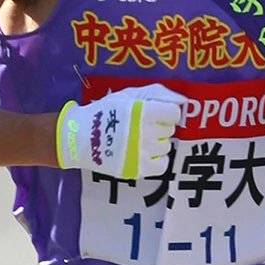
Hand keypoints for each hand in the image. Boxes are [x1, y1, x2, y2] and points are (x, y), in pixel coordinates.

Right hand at [55, 83, 185, 178]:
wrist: (80, 137)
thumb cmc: (107, 111)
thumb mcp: (131, 94)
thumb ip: (159, 93)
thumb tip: (184, 101)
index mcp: (143, 112)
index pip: (174, 113)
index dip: (166, 112)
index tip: (154, 113)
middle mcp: (144, 133)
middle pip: (169, 130)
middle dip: (159, 126)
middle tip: (141, 125)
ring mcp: (142, 153)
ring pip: (166, 147)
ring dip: (157, 142)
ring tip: (139, 139)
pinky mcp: (138, 170)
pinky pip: (162, 164)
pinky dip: (156, 159)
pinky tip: (144, 152)